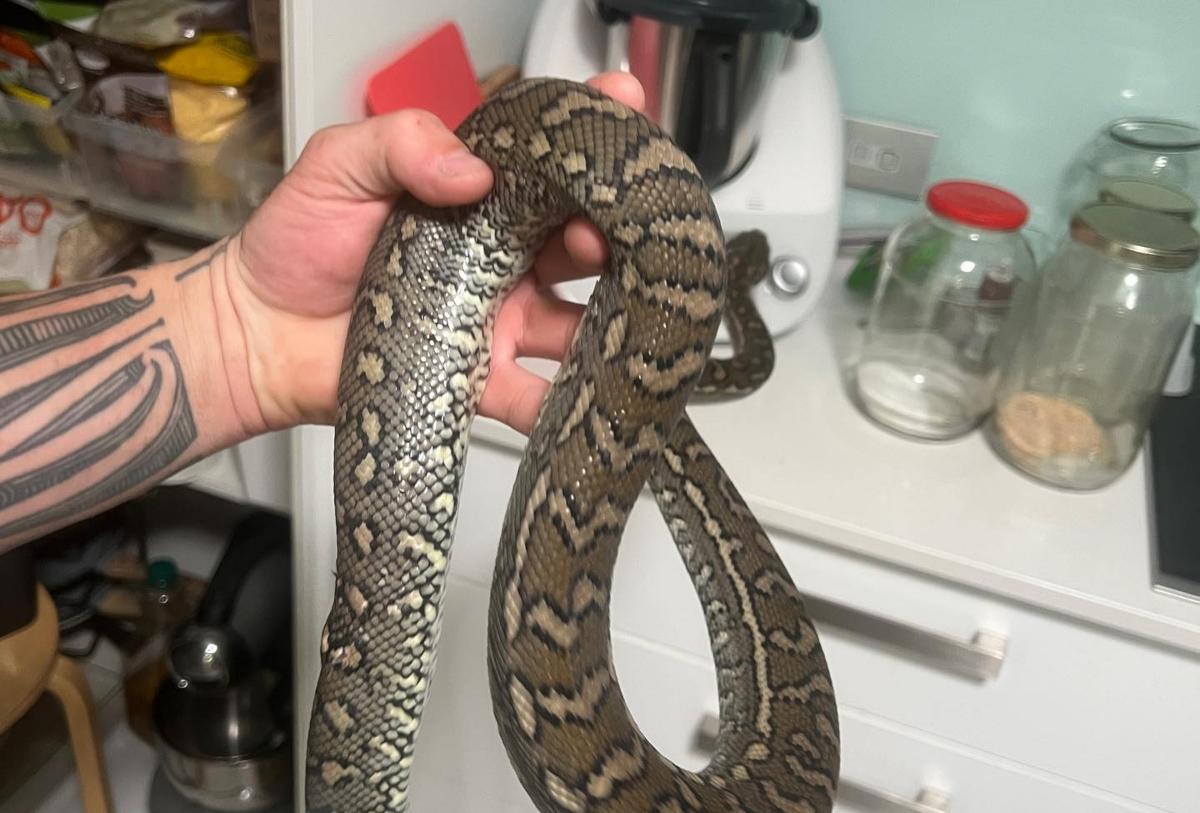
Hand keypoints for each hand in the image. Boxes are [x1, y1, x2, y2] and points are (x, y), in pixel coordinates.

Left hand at [226, 72, 645, 434]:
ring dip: (606, 314)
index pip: (546, 162)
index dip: (591, 134)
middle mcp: (498, 259)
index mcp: (475, 201)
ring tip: (620, 306)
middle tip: (604, 228)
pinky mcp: (479, 379)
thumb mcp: (338, 165)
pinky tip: (580, 389)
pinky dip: (559, 400)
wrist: (258, 335)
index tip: (623, 107)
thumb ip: (400, 143)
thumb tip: (471, 169)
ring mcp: (495, 320)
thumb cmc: (293, 246)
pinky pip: (532, 394)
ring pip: (575, 319)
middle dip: (608, 229)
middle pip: (578, 241)